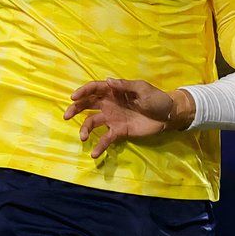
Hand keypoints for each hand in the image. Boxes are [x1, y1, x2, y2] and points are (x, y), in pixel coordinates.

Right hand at [64, 78, 191, 159]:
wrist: (168, 116)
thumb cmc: (156, 98)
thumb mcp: (142, 89)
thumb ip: (125, 86)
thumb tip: (108, 81)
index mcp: (114, 91)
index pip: (95, 89)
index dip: (83, 91)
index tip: (73, 98)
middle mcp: (109, 104)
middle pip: (88, 104)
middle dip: (76, 108)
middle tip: (66, 115)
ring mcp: (113, 118)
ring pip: (93, 122)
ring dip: (85, 129)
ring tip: (83, 137)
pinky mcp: (119, 131)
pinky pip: (106, 138)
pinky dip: (99, 146)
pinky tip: (94, 154)